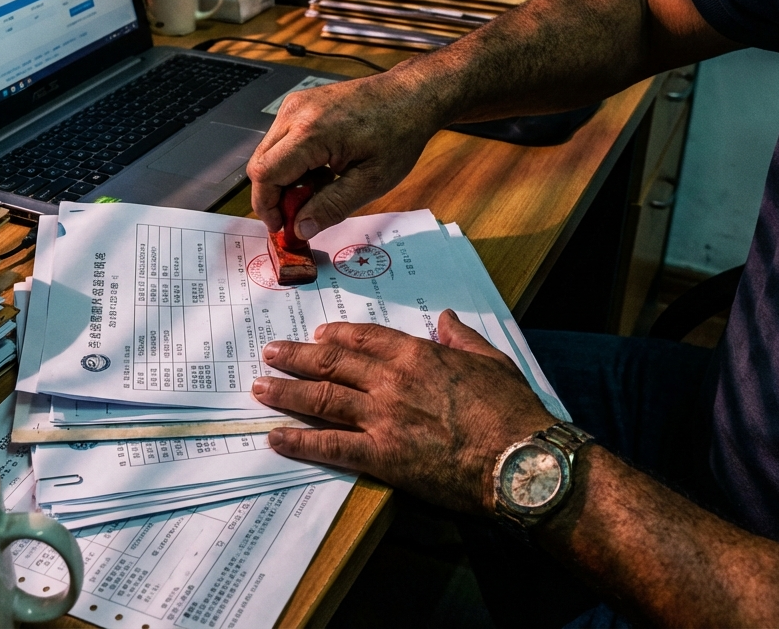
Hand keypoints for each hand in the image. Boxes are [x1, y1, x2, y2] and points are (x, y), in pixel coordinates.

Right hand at [247, 71, 446, 237]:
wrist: (411, 95)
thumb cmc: (398, 133)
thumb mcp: (370, 181)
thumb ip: (331, 207)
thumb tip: (301, 229)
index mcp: (311, 132)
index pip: (264, 174)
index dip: (267, 206)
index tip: (282, 227)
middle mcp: (295, 113)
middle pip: (260, 164)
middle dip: (275, 196)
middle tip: (301, 215)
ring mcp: (295, 105)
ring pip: (268, 154)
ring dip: (286, 180)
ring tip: (321, 188)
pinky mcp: (300, 104)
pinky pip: (281, 141)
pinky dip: (292, 163)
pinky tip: (322, 170)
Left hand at [251, 309, 556, 515]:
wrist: (519, 459)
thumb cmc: (512, 412)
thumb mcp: (492, 361)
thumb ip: (462, 338)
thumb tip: (445, 319)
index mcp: (418, 355)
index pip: (366, 338)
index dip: (337, 335)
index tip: (318, 333)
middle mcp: (392, 381)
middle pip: (333, 363)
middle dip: (297, 357)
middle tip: (271, 353)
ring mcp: (383, 417)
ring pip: (322, 398)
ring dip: (286, 392)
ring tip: (259, 388)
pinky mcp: (382, 456)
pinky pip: (330, 446)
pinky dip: (299, 441)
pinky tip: (276, 438)